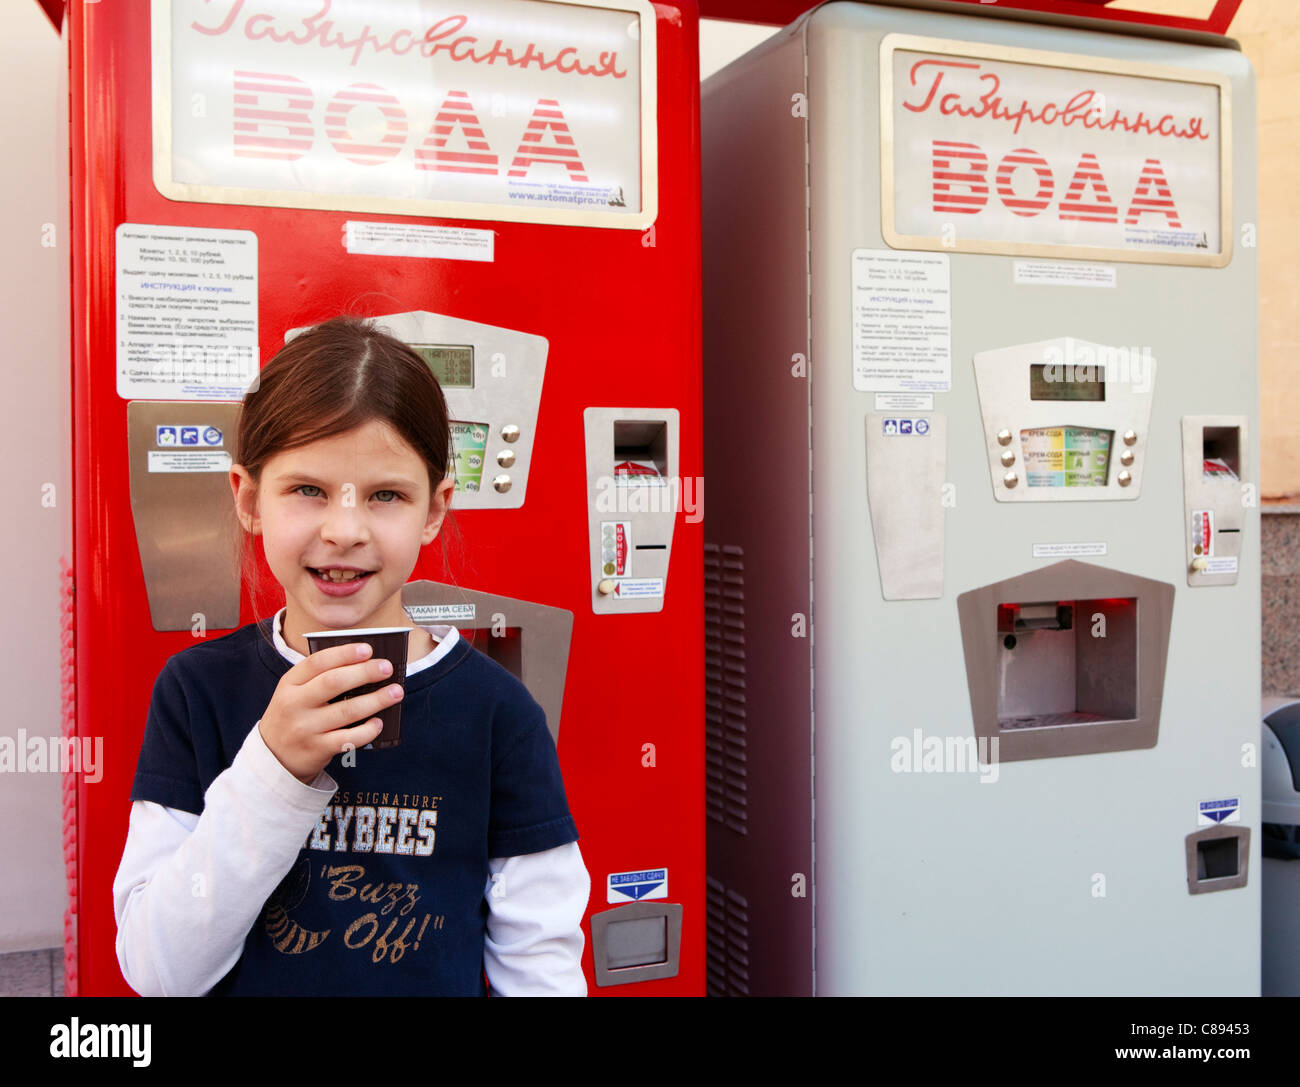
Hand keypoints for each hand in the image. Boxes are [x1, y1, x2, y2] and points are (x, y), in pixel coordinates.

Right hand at [257, 643, 402, 783]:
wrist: (273, 756)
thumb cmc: (293, 715)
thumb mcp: (294, 691)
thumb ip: (319, 677)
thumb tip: (364, 663)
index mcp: (289, 683)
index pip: (317, 662)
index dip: (344, 654)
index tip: (368, 649)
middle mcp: (294, 704)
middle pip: (333, 682)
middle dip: (364, 673)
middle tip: (387, 668)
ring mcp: (305, 728)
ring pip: (346, 711)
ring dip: (376, 700)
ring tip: (396, 692)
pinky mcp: (317, 749)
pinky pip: (348, 739)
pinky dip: (367, 730)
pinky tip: (379, 722)